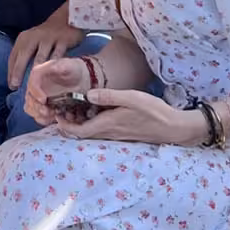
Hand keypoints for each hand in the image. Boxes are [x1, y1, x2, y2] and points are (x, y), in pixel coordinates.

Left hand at [8, 19, 85, 89]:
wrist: (65, 20)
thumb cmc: (45, 37)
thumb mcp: (32, 42)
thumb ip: (25, 56)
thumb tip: (17, 79)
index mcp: (24, 38)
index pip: (14, 56)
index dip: (11, 70)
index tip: (11, 85)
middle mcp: (34, 37)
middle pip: (24, 54)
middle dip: (19, 70)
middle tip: (16, 85)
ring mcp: (48, 38)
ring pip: (41, 56)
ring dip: (36, 70)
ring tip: (34, 84)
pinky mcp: (62, 40)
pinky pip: (58, 55)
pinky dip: (54, 65)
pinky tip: (52, 75)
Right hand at [25, 57, 89, 125]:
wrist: (81, 80)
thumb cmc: (73, 70)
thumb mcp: (68, 65)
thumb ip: (61, 66)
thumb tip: (55, 67)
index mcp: (38, 74)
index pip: (32, 84)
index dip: (35, 93)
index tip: (43, 99)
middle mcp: (35, 87)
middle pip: (29, 99)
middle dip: (36, 107)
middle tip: (47, 111)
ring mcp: (39, 98)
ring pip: (31, 109)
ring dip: (40, 115)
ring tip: (52, 115)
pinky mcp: (45, 107)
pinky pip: (39, 116)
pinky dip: (46, 119)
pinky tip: (55, 118)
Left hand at [56, 87, 207, 145]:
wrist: (174, 127)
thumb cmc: (153, 111)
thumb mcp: (131, 98)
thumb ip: (109, 96)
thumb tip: (87, 95)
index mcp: (108, 124)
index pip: (80, 131)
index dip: (65, 127)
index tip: (55, 117)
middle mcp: (110, 133)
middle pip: (83, 133)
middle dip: (69, 125)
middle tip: (59, 111)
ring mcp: (117, 134)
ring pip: (92, 132)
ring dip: (80, 124)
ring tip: (72, 110)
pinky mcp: (123, 133)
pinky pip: (101, 130)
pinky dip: (92, 123)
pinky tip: (93, 112)